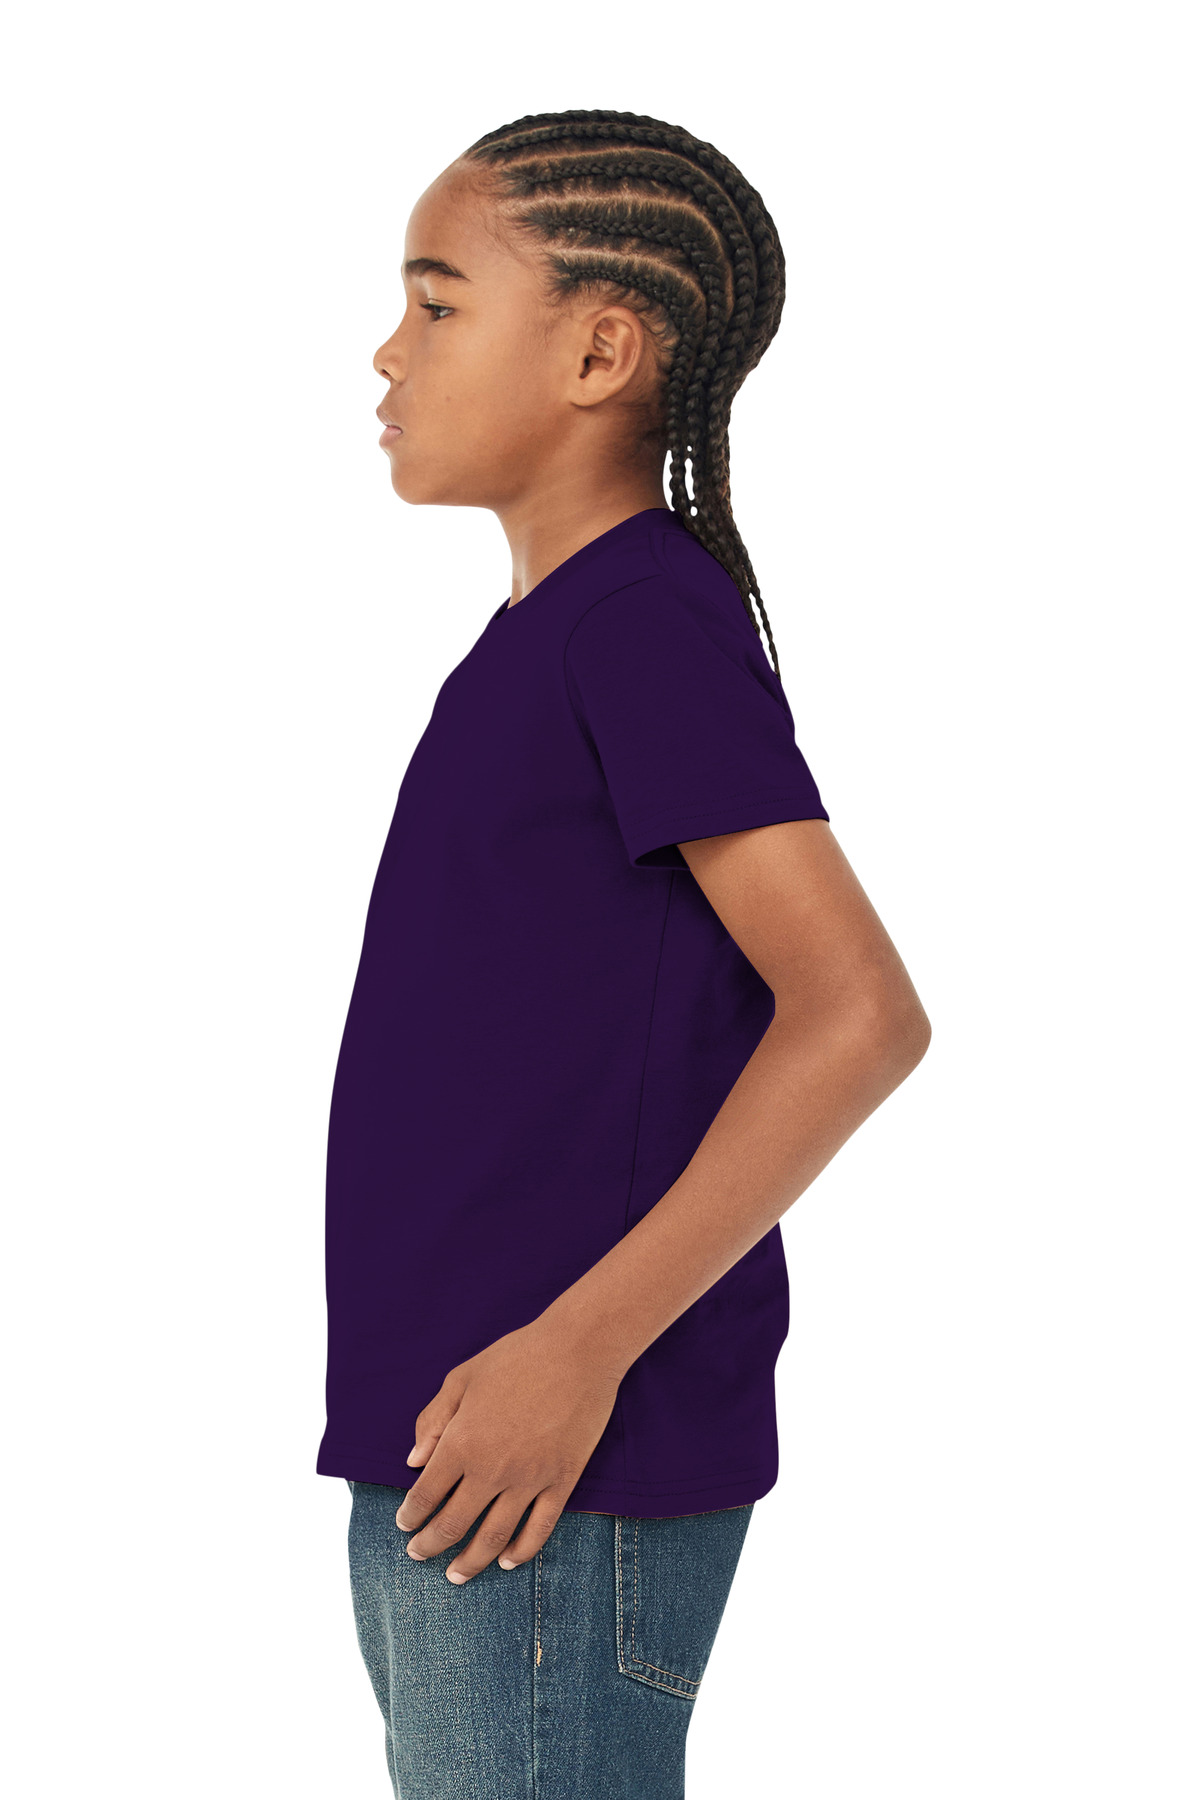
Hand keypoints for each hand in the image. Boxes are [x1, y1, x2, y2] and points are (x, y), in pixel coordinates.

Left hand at [395, 1319, 621, 1582]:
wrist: (578, 1350)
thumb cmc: (516, 1356)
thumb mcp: (461, 1378)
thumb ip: (433, 1420)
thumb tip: (413, 1461)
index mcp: (462, 1441)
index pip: (426, 1494)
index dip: (411, 1515)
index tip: (404, 1525)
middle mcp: (491, 1469)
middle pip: (453, 1524)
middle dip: (430, 1545)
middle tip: (419, 1555)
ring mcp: (529, 1479)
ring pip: (493, 1537)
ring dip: (470, 1561)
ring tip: (456, 1574)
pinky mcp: (562, 1481)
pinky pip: (539, 1529)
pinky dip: (521, 1551)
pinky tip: (507, 1561)